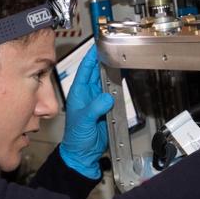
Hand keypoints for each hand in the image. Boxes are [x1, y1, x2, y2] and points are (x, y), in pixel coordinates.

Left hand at [60, 43, 114, 177]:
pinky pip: (114, 92)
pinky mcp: (107, 107)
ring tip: (119, 58)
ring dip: (112, 70)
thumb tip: (107, 97)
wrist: (84, 153)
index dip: (91, 56)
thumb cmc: (76, 138)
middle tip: (112, 47)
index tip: (97, 44)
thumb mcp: (84, 121)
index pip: (85, 69)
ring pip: (106, 80)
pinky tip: (123, 76)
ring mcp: (98, 99)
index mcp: (79, 93)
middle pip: (97, 71)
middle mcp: (88, 93)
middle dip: (103, 58)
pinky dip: (118, 84)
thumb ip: (95, 108)